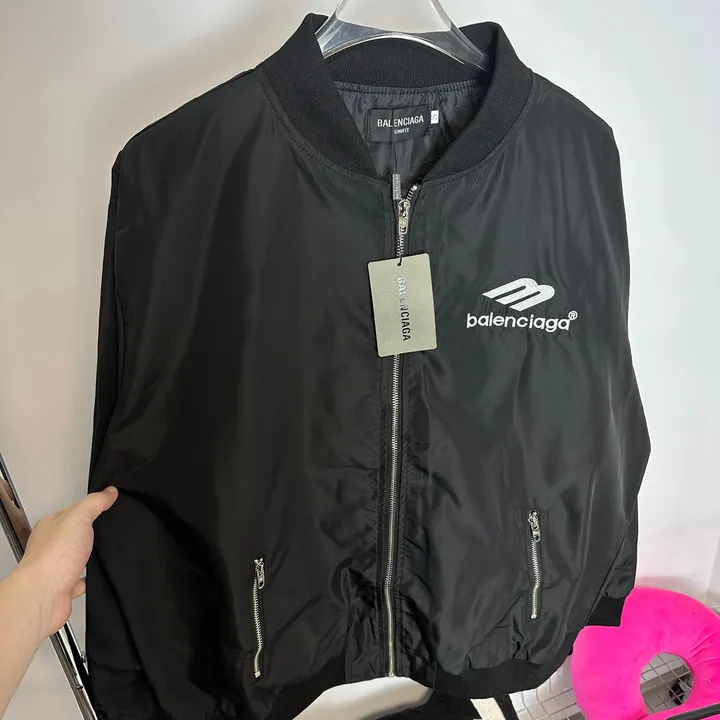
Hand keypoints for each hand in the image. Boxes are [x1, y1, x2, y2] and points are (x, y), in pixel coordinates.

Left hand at [15, 486, 118, 637]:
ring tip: (102, 549)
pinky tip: (97, 575)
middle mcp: (51, 546)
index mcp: (51, 526)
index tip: (105, 502)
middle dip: (89, 532)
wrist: (44, 594)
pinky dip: (89, 578)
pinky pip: (80, 580)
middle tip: (105, 525)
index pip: (72, 510)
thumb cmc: (53, 557)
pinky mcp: (65, 587)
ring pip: (76, 557)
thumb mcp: (78, 517)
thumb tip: (109, 492)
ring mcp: (58, 567)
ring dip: (89, 555)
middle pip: (73, 534)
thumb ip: (95, 503)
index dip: (90, 506)